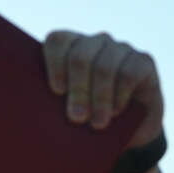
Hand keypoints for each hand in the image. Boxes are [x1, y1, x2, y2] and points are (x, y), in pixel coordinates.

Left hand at [42, 31, 162, 147]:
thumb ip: (50, 107)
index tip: (56, 92)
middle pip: (80, 56)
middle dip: (78, 89)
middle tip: (76, 118)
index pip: (57, 41)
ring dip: (99, 98)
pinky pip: (129, 73)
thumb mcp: (65, 114)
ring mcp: (120, 50)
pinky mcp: (143, 61)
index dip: (54, 64)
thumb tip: (30, 118)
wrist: (129, 131)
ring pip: (105, 66)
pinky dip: (120, 95)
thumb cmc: (86, 121)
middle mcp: (95, 44)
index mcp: (69, 49)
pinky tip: (116, 112)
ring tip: (96, 124)